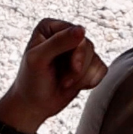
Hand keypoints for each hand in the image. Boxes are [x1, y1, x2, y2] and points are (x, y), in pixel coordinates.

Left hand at [0, 19, 107, 133]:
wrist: (34, 106)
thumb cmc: (30, 81)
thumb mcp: (38, 59)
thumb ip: (58, 42)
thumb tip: (82, 29)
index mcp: (50, 27)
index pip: (76, 33)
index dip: (77, 52)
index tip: (71, 68)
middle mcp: (65, 35)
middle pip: (88, 46)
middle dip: (78, 68)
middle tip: (64, 81)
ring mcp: (77, 50)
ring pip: (96, 58)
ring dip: (81, 77)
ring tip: (64, 83)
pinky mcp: (87, 65)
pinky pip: (101, 69)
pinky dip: (90, 81)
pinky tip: (74, 86)